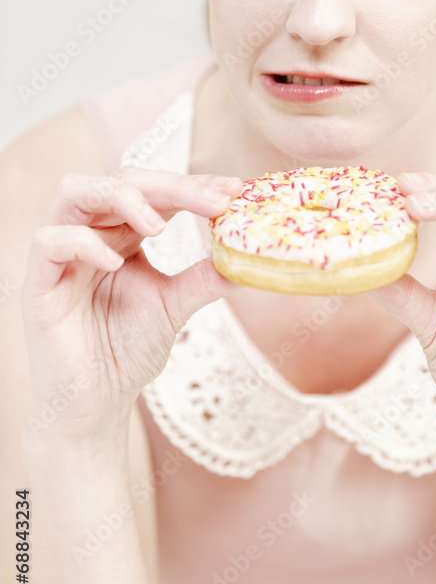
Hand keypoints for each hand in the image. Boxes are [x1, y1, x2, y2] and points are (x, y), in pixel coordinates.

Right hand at [20, 166, 242, 443]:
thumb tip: (248, 258)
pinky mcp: (39, 283)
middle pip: (120, 180)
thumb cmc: (126, 352)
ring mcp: (62, 255)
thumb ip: (205, 278)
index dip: (193, 185)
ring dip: (121, 196)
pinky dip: (83, 243)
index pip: (155, 191)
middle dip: (170, 185)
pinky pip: (49, 242)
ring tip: (158, 225)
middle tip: (213, 201)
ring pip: (73, 191)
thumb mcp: (175, 306)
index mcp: (123, 234)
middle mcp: (91, 234)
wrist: (95, 402)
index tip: (234, 191)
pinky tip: (115, 261)